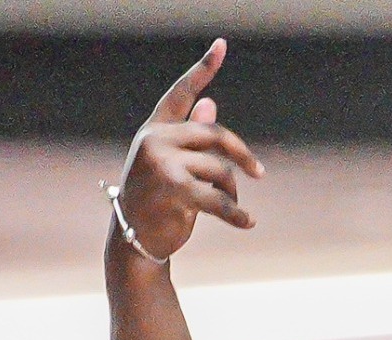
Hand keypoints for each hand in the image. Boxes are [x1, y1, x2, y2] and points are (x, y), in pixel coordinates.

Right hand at [111, 40, 263, 262]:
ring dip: (231, 192)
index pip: (181, 93)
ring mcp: (162, 164)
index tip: (222, 45)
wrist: (132, 242)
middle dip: (240, 155)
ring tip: (231, 208)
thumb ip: (191, 139)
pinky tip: (248, 223)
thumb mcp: (172, 166)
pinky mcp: (173, 190)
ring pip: (219, 169)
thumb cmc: (156, 203)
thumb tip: (211, 105)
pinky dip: (235, 213)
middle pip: (214, 134)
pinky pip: (217, 198)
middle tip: (258, 174)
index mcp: (155, 130)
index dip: (202, 69)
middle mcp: (155, 141)